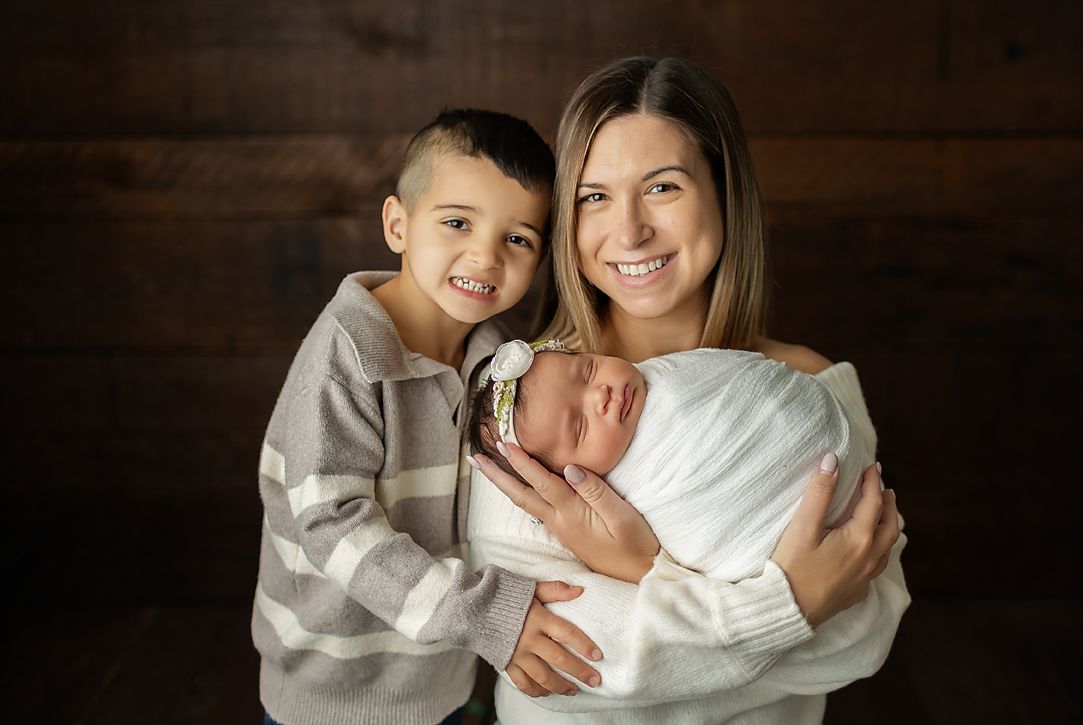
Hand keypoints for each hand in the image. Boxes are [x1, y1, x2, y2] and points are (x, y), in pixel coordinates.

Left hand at [473, 442, 658, 581]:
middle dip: (496, 476)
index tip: (504, 444)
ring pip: (526, 502)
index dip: (523, 463)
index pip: (543, 483)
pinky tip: (518, 486)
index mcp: (573, 515)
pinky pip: (537, 507)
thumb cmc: (636, 544)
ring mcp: (562, 527)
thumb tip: (569, 469)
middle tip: (474, 458)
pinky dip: (521, 492)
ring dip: (504, 484)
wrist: (641, 575)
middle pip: (521, 496)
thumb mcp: (622, 516)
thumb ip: (597, 491)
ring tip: (488, 468)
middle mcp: (561, 521)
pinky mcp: (567, 531)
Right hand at [505, 581, 602, 696]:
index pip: (566, 633)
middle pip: (559, 659)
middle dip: (580, 672)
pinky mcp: (506, 664)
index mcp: (537, 618)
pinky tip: (547, 692)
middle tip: (595, 681)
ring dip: (561, 686)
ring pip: (543, 677)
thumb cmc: (504, 595)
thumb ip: (555, 589)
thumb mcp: (530, 588)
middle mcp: (528, 638)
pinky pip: (523, 683)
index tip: (598, 656)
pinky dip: (537, 691)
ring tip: (575, 690)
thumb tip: (580, 590)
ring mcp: (516, 654)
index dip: (584, 645)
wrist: (472, 608)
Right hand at [771, 455, 899, 627]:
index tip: (872, 466)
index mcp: (859, 539)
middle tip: (884, 488)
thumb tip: (833, 460)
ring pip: (886, 548)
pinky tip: (867, 550)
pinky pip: (876, 566)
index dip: (873, 482)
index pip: (872, 503)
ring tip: (881, 515)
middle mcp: (868, 559)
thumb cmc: (791, 567)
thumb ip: (820, 492)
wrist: (787, 610)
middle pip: (889, 526)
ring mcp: (864, 579)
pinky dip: (878, 549)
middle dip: (887, 505)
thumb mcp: (803, 526)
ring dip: (887, 527)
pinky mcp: (855, 592)